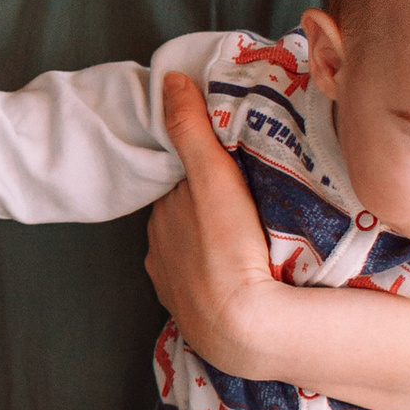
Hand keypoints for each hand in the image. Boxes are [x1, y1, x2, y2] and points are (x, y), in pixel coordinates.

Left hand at [144, 75, 282, 378]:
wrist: (243, 329)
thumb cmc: (229, 251)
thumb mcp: (213, 180)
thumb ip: (192, 131)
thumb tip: (170, 79)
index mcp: (162, 216)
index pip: (178, 183)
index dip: (200, 169)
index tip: (227, 163)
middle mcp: (160, 251)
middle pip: (184, 215)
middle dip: (204, 204)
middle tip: (245, 196)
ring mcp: (174, 287)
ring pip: (192, 250)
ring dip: (211, 241)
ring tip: (249, 236)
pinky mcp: (193, 317)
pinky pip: (202, 284)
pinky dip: (215, 275)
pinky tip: (241, 273)